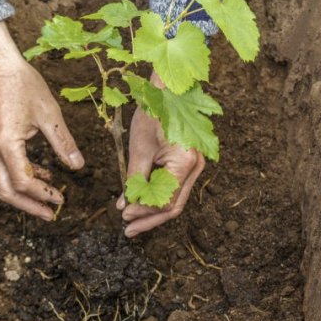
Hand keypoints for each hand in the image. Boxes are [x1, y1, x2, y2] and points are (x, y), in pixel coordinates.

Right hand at [0, 22, 83, 220]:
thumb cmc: (22, 83)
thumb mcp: (49, 113)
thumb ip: (63, 142)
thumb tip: (78, 166)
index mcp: (7, 143)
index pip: (23, 181)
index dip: (43, 194)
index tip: (61, 200)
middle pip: (6, 191)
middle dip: (29, 206)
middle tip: (50, 214)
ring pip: (1, 181)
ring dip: (24, 194)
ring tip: (47, 200)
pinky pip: (2, 167)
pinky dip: (19, 176)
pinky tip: (41, 173)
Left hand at [115, 73, 204, 237]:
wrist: (168, 90)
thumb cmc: (154, 113)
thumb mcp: (139, 148)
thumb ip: (134, 179)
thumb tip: (126, 205)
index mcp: (186, 163)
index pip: (166, 202)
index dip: (144, 213)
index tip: (124, 216)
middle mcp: (197, 167)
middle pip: (174, 206)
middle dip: (149, 219)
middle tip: (128, 230)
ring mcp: (195, 166)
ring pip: (176, 199)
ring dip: (153, 212)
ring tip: (132, 221)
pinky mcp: (188, 163)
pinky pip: (175, 188)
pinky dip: (158, 197)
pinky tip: (142, 203)